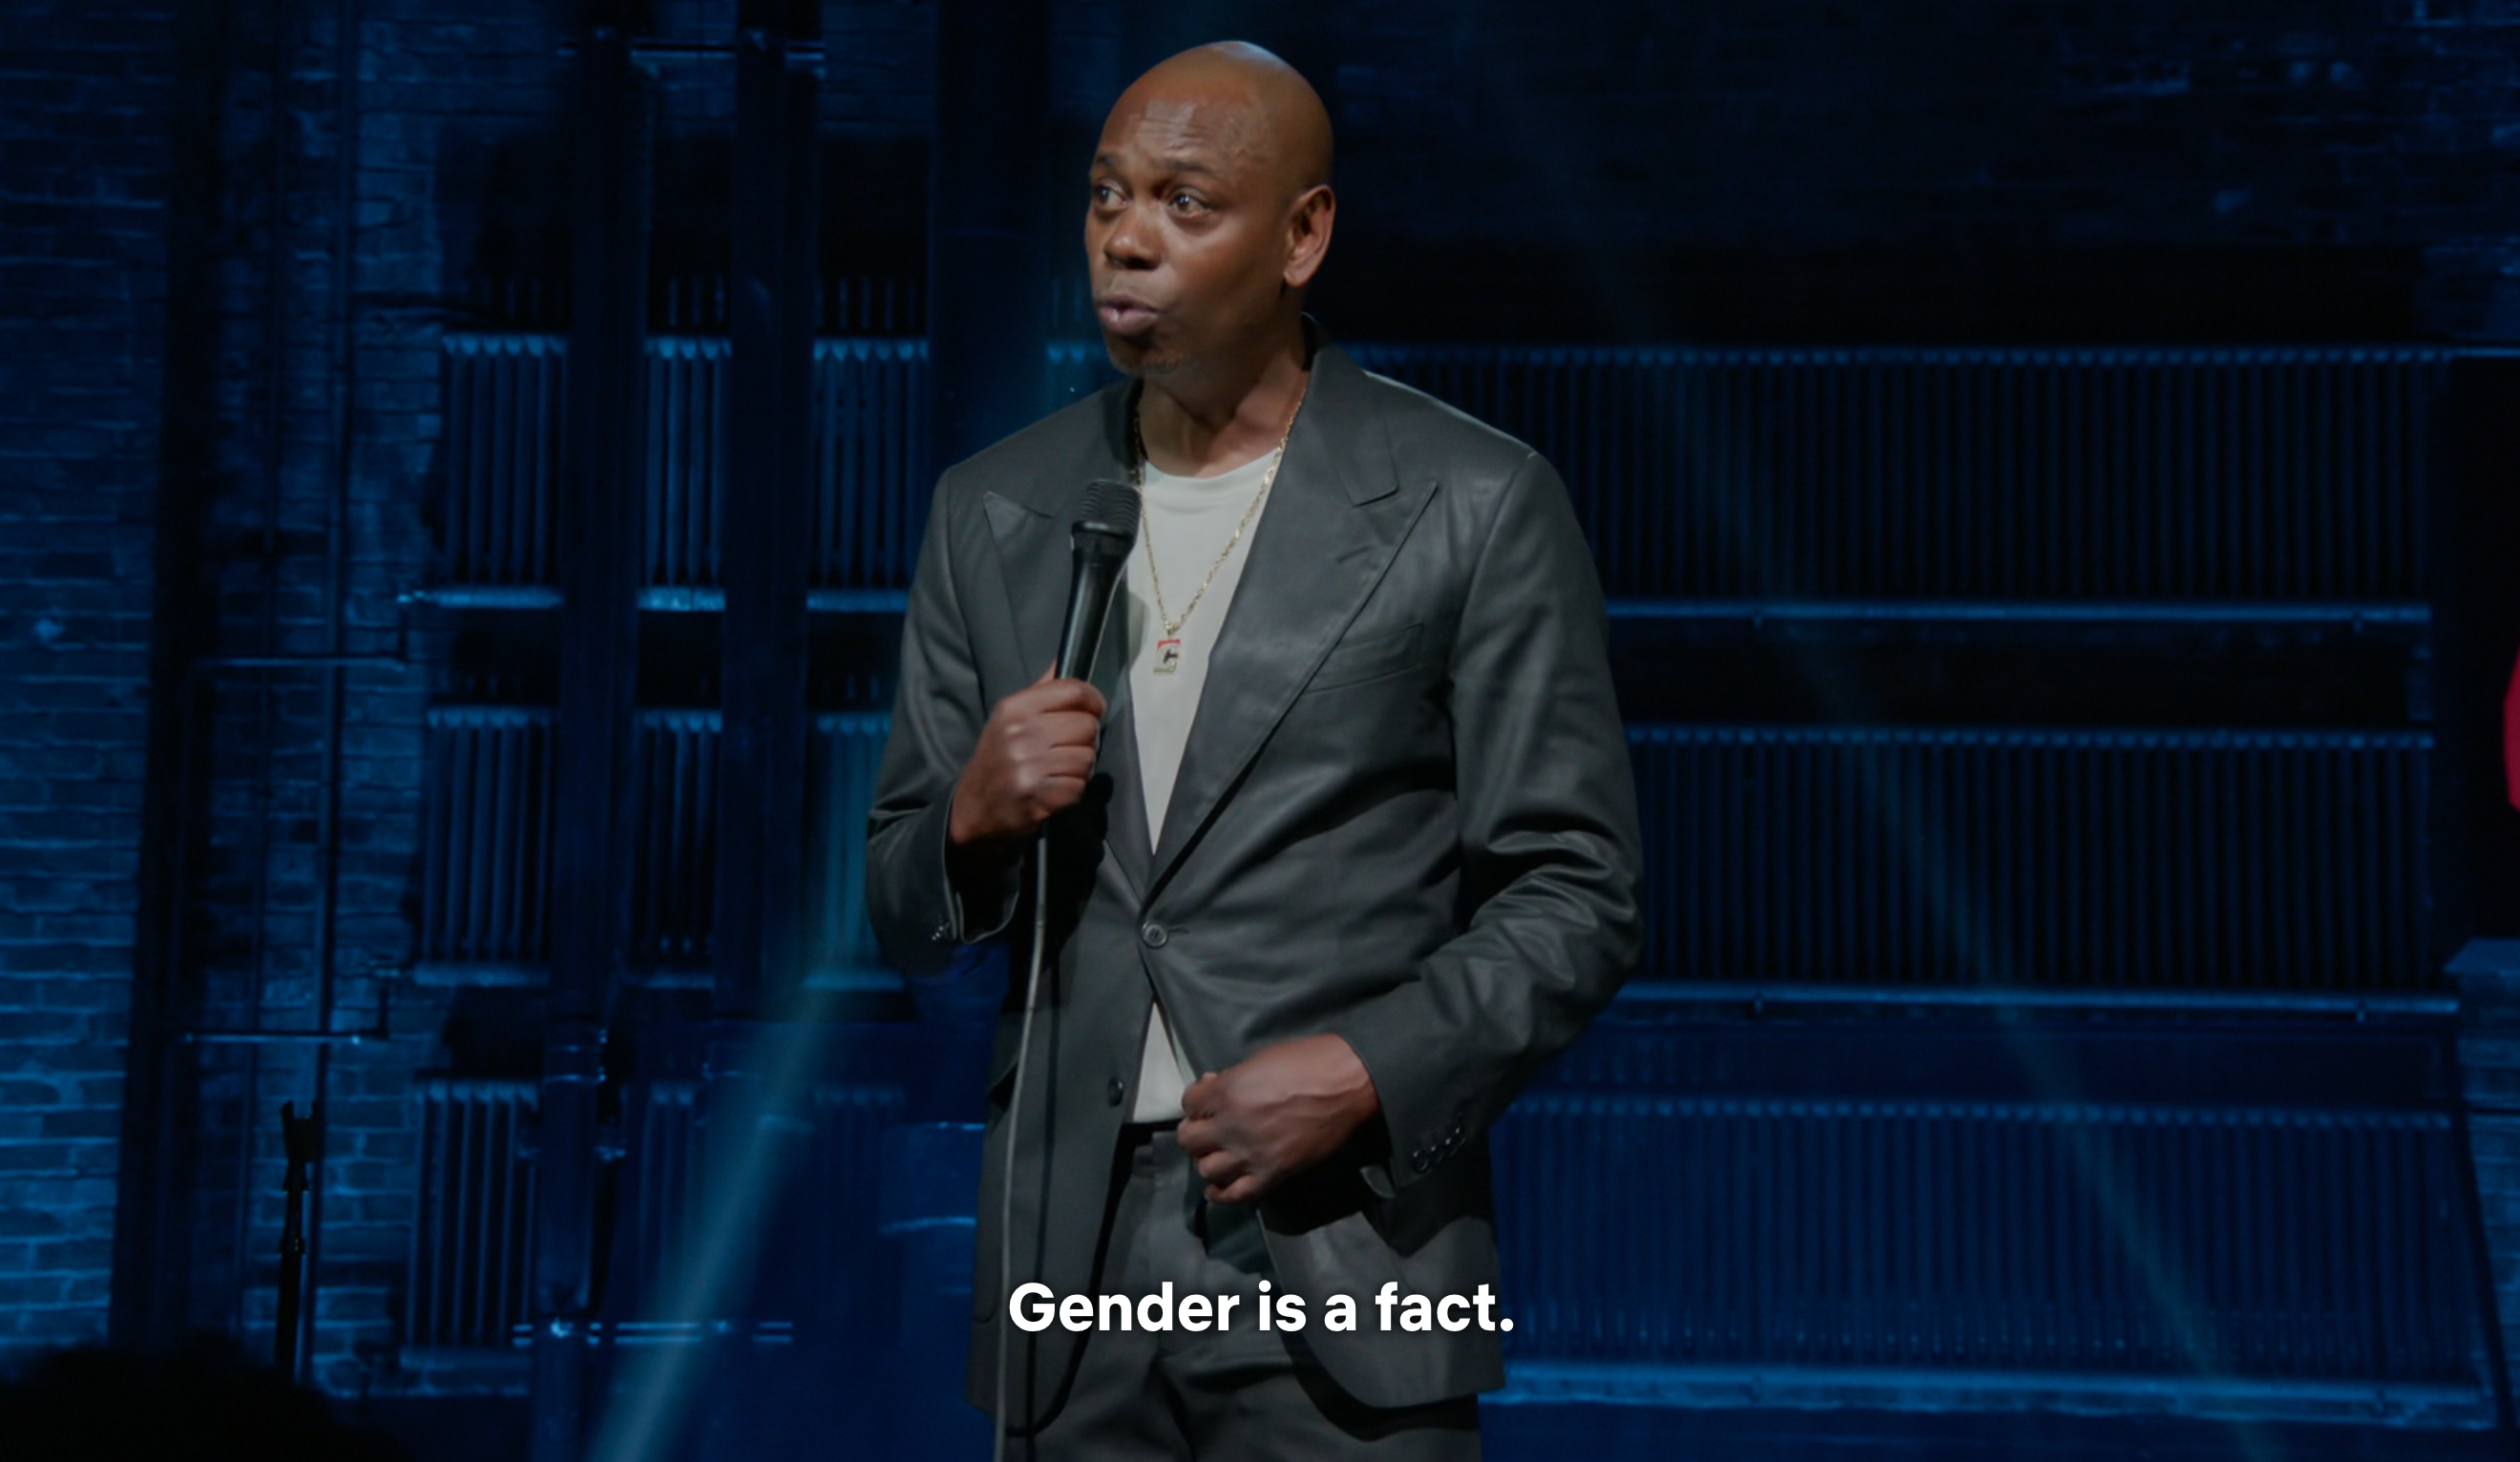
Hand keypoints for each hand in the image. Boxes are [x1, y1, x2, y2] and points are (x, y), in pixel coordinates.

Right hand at [947, 665, 1107, 878]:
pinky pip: (1080, 786)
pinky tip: (1053, 789)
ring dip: (1081, 767)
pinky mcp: (1039, 797)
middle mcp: (1021, 735)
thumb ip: (1041, 689)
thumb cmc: (996, 760)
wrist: (973, 810)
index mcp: (1014, 709)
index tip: (1092, 710)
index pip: (1074, 691)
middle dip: (1085, 739)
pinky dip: (1072, 790)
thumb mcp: (1009, 718)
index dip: (1093, 701)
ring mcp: (1029, 767)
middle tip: (1068, 748)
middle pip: (1087, 725)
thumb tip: (1063, 658)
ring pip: (1088, 758)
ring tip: (1059, 770)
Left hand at [1175, 1034, 1380, 1203]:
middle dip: (1197, 1131)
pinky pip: (1235, 1195)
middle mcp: (1231, 1126)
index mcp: (1227, 1092)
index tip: (1207, 1102)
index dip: (1196, 1102)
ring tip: (1219, 1154)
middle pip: (1190, 1139)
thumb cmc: (1308, 1062)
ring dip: (1209, 1160)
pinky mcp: (1271, 1175)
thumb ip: (1232, 1079)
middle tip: (1210, 1128)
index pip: (1188, 1104)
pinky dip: (1221, 1193)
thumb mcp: (1260, 1060)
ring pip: (1207, 1169)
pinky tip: (1219, 1186)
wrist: (1348, 1085)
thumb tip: (1214, 1088)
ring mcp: (1250, 1154)